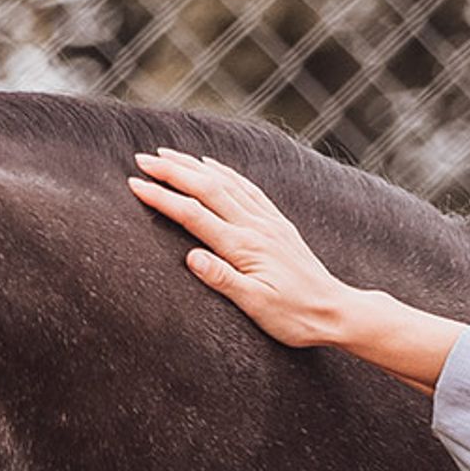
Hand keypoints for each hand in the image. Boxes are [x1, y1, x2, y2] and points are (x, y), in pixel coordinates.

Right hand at [127, 147, 358, 346]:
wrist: (335, 311)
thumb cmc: (295, 316)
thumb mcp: (257, 306)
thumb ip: (224, 280)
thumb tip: (191, 257)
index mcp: (244, 247)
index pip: (194, 215)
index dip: (162, 198)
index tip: (134, 184)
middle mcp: (255, 227)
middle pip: (207, 188)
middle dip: (172, 171)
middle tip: (141, 158)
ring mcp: (268, 222)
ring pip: (226, 182)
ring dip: (194, 165)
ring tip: (168, 154)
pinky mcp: (278, 223)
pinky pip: (248, 188)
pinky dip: (226, 172)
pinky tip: (212, 165)